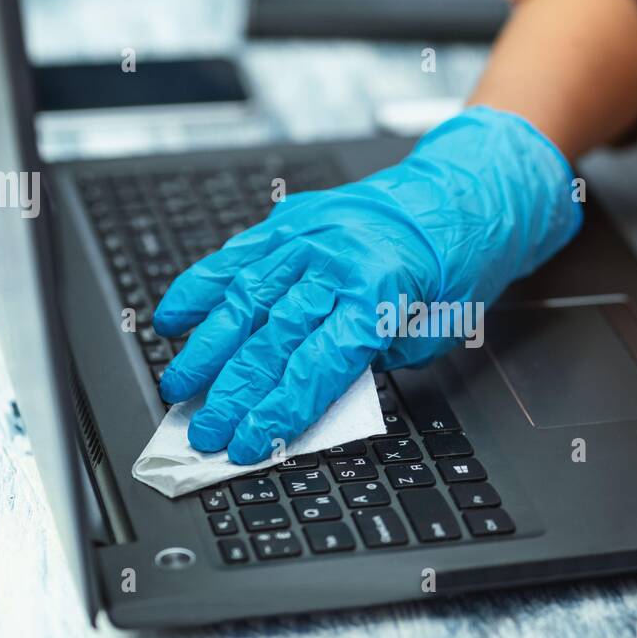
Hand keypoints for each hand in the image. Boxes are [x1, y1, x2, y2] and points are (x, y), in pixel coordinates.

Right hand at [152, 107, 581, 463]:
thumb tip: (316, 389)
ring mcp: (308, 236)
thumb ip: (376, 361)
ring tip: (179, 386)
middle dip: (232, 394)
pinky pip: (236, 256)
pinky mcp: (291, 220)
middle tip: (203, 429)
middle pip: (270, 341)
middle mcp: (335, 262)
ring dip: (206, 350)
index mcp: (378, 293)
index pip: (313, 368)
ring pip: (242, 300)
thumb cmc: (455, 267)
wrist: (462, 195)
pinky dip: (200, 288)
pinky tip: (174, 318)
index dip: (275, 412)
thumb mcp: (437, 330)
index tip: (246, 442)